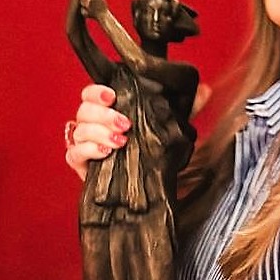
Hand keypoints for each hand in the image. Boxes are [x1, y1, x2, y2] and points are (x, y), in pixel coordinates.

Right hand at [64, 83, 211, 180]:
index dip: (97, 92)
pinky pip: (73, 152)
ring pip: (79, 129)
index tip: (112, 96)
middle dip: (103, 115)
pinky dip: (88, 150)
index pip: (92, 93)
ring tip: (120, 141)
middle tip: (125, 124)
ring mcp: (84, 143)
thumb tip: (206, 91)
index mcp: (108, 110)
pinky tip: (105, 153)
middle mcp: (92, 123)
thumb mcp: (169, 127)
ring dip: (99, 132)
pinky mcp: (80, 163)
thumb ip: (185, 109)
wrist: (143, 188)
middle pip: (84, 109)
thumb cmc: (150, 151)